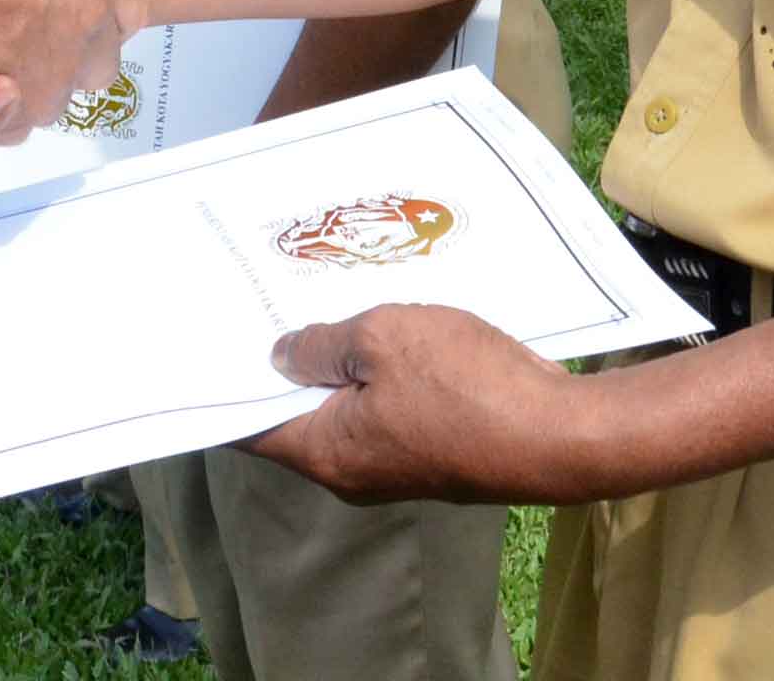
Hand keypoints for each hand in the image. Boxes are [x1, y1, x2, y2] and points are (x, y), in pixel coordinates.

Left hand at [241, 305, 583, 504]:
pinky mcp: (433, 451)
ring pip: (347, 408)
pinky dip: (378, 373)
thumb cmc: (465, 386)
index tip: (214, 339)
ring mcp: (396, 465)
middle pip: (298, 416)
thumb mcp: (382, 339)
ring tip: (322, 302)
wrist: (559, 435)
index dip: (229, 384)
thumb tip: (281, 356)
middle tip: (264, 303)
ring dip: (338, 363)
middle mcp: (353, 471)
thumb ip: (324, 345)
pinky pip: (387, 408)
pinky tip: (383, 328)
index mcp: (327, 453)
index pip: (252, 427)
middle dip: (283, 363)